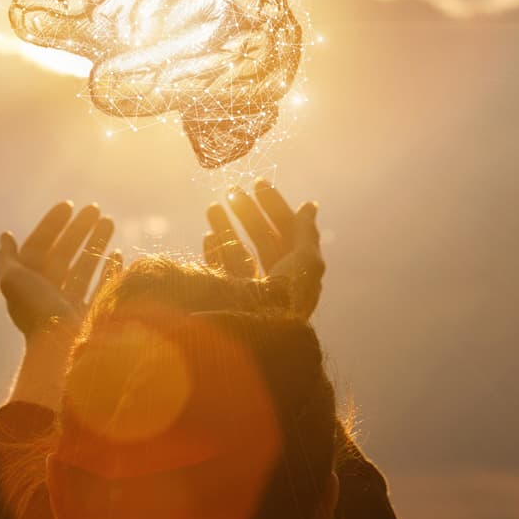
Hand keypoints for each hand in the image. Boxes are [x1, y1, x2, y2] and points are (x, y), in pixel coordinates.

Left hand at [0, 202, 122, 341]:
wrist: (61, 350)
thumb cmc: (37, 313)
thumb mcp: (13, 281)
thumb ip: (8, 259)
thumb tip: (5, 237)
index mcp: (31, 283)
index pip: (40, 245)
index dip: (52, 224)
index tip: (69, 206)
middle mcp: (50, 292)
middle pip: (65, 253)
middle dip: (79, 230)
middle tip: (96, 208)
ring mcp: (73, 303)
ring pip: (86, 266)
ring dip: (97, 243)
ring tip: (110, 221)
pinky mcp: (93, 314)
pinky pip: (103, 287)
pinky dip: (110, 269)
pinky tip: (119, 252)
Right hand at [204, 180, 323, 317]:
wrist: (260, 333)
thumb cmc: (287, 296)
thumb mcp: (306, 260)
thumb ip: (306, 232)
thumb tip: (310, 206)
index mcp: (296, 272)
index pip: (286, 232)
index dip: (275, 207)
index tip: (258, 184)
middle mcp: (273, 281)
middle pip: (261, 239)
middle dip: (248, 213)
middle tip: (232, 189)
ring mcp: (248, 290)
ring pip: (237, 250)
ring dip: (225, 226)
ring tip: (212, 205)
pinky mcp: (227, 299)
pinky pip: (219, 269)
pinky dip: (214, 251)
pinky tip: (208, 234)